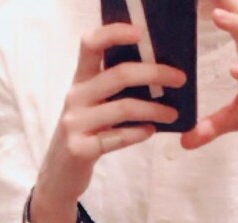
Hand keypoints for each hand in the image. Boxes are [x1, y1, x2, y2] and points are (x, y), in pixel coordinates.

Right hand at [33, 23, 186, 222]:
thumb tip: (156, 74)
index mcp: (79, 80)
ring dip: (154, 109)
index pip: (91, 43)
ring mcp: (75, 124)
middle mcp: (75, 97)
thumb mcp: (92, 106)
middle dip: (154, 73)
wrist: (58, 175)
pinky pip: (117, 138)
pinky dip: (139, 133)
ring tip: (173, 114)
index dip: (114, 32)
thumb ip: (112, 89)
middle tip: (179, 79)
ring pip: (123, 108)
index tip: (141, 33)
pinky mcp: (80, 149)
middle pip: (119, 74)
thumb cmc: (85, 135)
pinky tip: (151, 131)